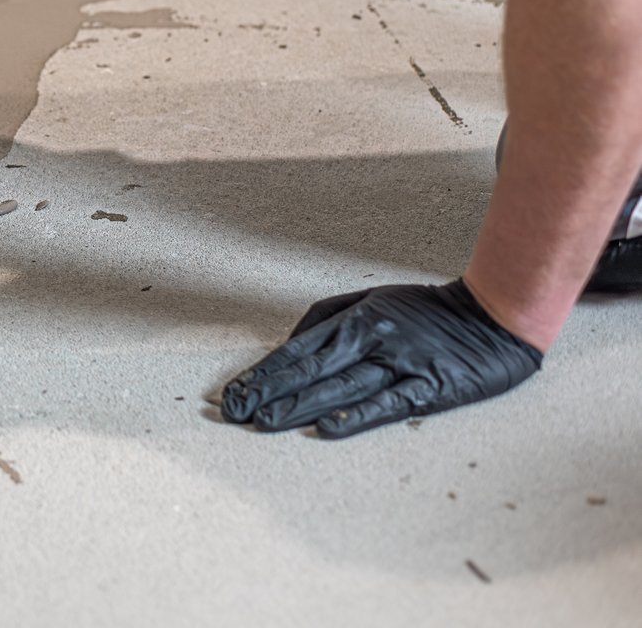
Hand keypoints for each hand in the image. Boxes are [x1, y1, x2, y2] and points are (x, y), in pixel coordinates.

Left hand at [221, 281, 542, 438]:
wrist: (492, 317)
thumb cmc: (425, 311)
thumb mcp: (371, 298)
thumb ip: (327, 317)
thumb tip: (289, 343)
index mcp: (354, 319)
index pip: (298, 349)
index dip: (263, 372)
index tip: (234, 392)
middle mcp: (371, 339)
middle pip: (311, 369)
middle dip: (269, 391)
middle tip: (236, 412)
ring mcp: (399, 363)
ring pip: (340, 387)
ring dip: (300, 406)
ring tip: (266, 421)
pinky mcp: (428, 387)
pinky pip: (387, 403)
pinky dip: (357, 415)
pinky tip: (329, 427)